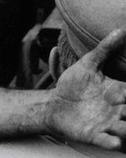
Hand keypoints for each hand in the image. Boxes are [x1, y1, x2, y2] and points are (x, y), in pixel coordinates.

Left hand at [46, 29, 125, 149]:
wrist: (54, 103)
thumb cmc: (74, 84)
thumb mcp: (89, 64)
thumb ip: (105, 49)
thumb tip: (122, 29)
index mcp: (119, 92)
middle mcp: (117, 110)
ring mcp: (107, 124)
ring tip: (123, 125)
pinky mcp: (94, 135)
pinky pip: (107, 142)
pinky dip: (112, 143)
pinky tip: (113, 141)